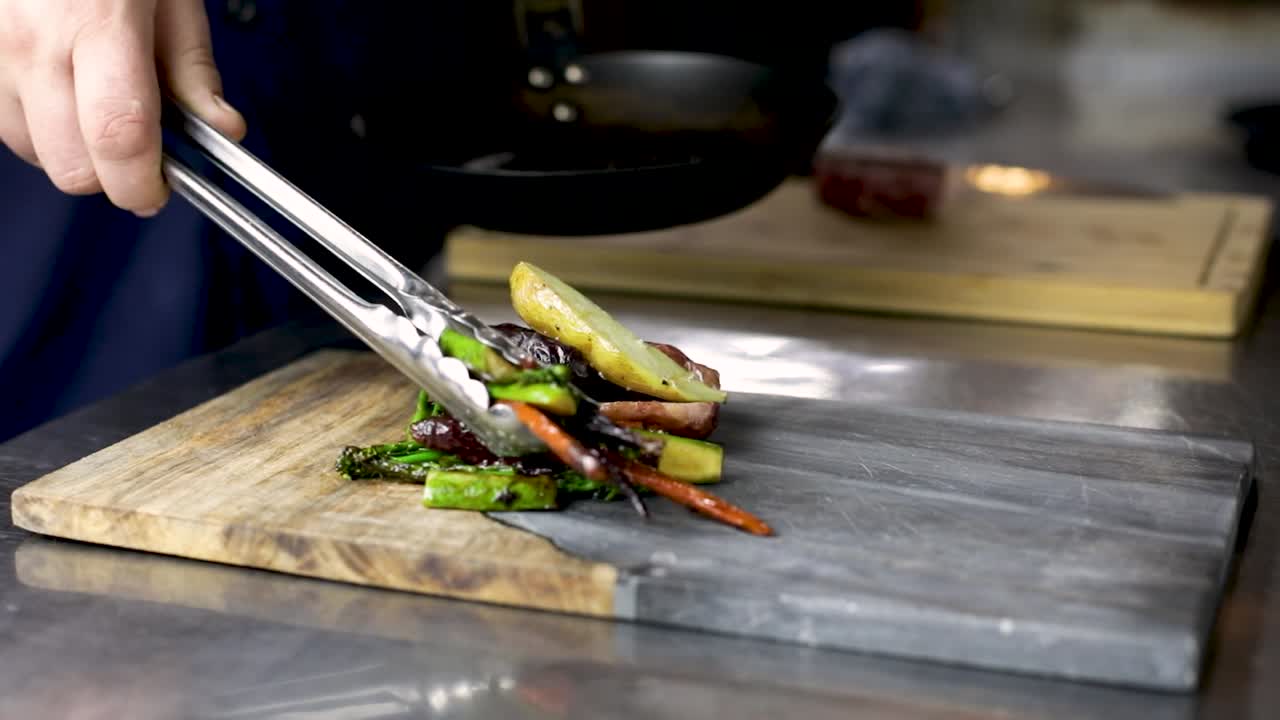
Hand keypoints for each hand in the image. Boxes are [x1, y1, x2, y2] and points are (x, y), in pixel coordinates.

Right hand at [0, 0, 246, 215]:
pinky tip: (63, 95)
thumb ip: (193, 67)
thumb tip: (221, 129)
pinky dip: (37, 125)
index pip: (118, 135)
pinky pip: (2, 121)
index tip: (159, 191)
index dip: (141, 183)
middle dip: (111, 176)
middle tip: (139, 154)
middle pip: (69, 164)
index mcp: (99, 22)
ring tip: (98, 110)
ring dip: (71, 151)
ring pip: (31, 150)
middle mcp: (35, 41)